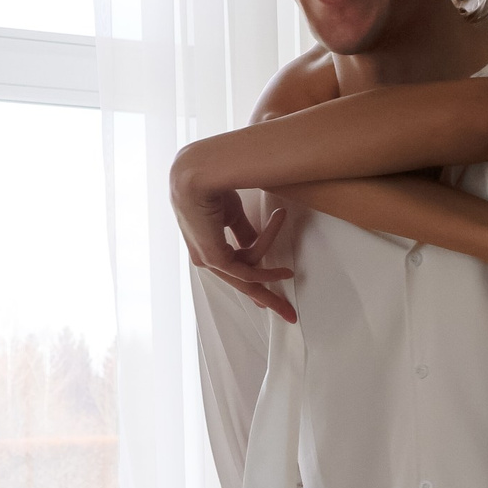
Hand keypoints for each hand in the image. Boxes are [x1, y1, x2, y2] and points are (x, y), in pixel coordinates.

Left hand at [170, 151, 296, 321]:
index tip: (267, 297)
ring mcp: (206, 260)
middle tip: (288, 313)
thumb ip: (244, 233)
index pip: (233, 271)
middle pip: (240, 285)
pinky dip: (268, 265)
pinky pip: (249, 268)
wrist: (197, 174)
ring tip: (290, 268)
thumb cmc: (211, 185)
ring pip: (248, 279)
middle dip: (267, 298)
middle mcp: (203, 258)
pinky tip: (285, 267)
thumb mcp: (233, 214)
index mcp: (206, 246)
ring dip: (273, 272)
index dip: (254, 283)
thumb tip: (256, 245)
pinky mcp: (213, 258)